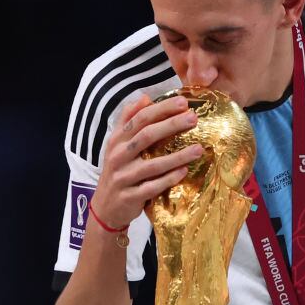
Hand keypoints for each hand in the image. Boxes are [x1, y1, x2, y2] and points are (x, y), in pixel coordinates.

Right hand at [89, 94, 203, 227]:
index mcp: (117, 140)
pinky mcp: (130, 196)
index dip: (161, 109)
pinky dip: (169, 179)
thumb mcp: (117, 144)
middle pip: (146, 136)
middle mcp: (118, 156)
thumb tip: (145, 97)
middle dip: (172, 125)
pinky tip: (185, 171)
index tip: (183, 102)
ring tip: (199, 148)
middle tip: (193, 118)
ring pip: (153, 164)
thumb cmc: (118, 171)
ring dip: (178, 156)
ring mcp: (123, 177)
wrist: (105, 207)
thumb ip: (129, 120)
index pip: (139, 118)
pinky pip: (152, 187)